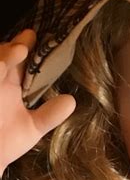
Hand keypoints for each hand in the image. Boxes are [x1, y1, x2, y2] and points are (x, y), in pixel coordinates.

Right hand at [0, 29, 75, 176]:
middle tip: (29, 39)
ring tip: (20, 50)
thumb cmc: (4, 142)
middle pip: (3, 56)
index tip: (38, 37)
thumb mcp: (32, 127)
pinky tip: (2, 69)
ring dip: (5, 57)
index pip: (18, 60)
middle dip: (14, 47)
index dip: (27, 46)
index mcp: (9, 84)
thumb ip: (50, 115)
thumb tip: (71, 101)